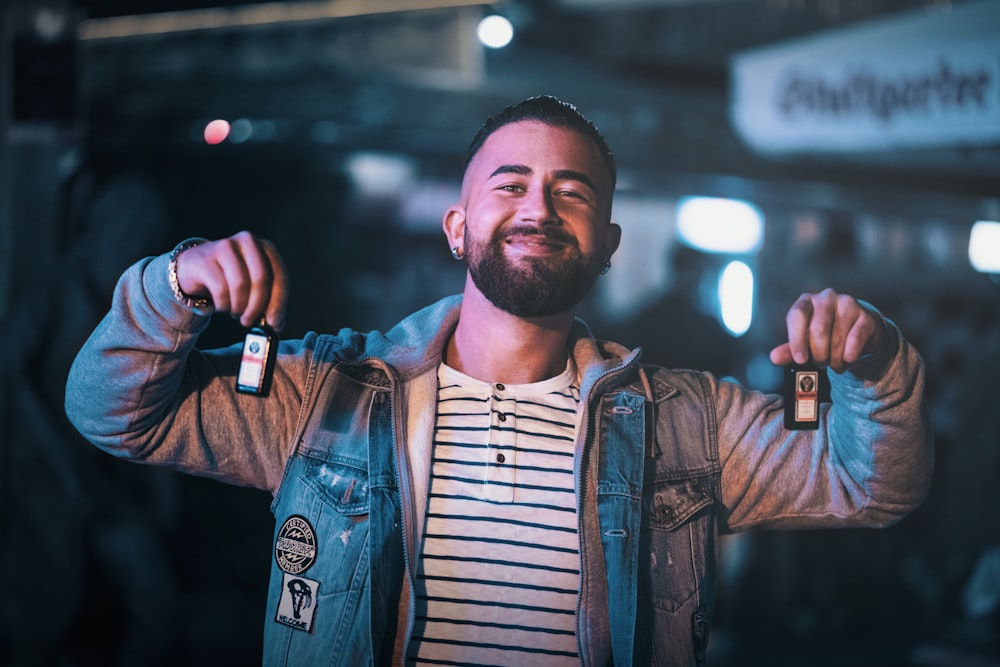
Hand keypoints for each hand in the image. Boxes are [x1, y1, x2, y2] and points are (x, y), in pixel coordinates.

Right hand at [175, 231, 287, 329]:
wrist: (195, 268)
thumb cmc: (230, 279)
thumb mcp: (253, 287)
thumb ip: (268, 304)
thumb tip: (277, 324)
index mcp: (266, 248)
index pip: (280, 276)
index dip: (279, 302)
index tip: (274, 323)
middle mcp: (248, 242)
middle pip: (261, 279)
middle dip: (257, 306)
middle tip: (250, 322)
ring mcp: (225, 247)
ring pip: (240, 285)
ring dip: (238, 307)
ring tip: (235, 312)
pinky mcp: (206, 259)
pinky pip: (220, 289)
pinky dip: (223, 305)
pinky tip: (222, 306)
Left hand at [769, 288, 885, 372]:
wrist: (859, 331)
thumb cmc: (827, 334)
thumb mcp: (806, 341)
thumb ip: (790, 349)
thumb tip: (774, 357)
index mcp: (807, 302)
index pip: (797, 316)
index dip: (797, 340)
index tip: (800, 359)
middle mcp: (826, 298)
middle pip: (818, 330)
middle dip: (818, 354)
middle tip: (820, 363)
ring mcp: (848, 304)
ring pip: (837, 338)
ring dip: (834, 359)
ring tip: (833, 362)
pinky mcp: (865, 317)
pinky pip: (855, 340)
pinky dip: (849, 356)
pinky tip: (847, 359)